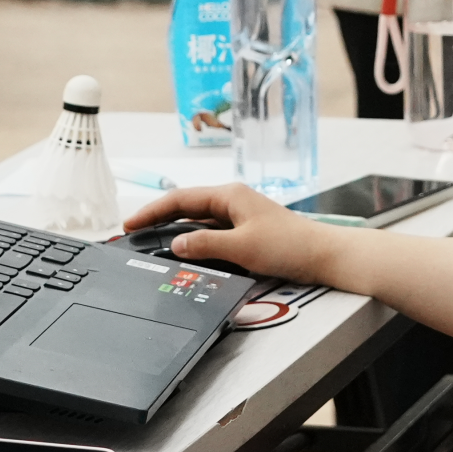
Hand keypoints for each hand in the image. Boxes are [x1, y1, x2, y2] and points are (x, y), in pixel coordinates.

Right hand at [121, 183, 333, 283]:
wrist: (322, 255)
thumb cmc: (288, 245)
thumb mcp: (241, 247)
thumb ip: (205, 244)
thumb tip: (176, 244)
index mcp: (229, 195)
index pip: (180, 199)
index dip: (152, 211)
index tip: (130, 224)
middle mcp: (231, 202)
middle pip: (186, 209)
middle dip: (159, 221)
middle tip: (134, 236)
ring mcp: (239, 217)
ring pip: (198, 223)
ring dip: (177, 234)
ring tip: (152, 248)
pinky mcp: (246, 233)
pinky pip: (212, 235)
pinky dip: (195, 243)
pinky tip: (185, 256)